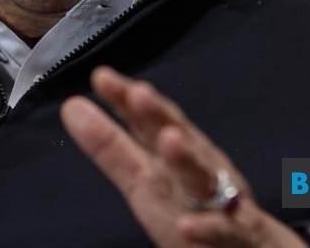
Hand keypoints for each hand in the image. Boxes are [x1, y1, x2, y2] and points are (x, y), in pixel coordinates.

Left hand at [61, 67, 304, 246]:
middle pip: (180, 136)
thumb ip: (111, 146)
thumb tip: (71, 106)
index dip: (127, 99)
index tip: (101, 77)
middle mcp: (200, 169)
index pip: (150, 120)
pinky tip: (187, 224)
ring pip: (204, 178)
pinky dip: (207, 226)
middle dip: (160, 115)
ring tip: (170, 139)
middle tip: (138, 92)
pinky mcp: (238, 236)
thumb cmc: (195, 208)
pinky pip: (224, 230)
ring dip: (187, 159)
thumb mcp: (145, 178)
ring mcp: (222, 202)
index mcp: (177, 153)